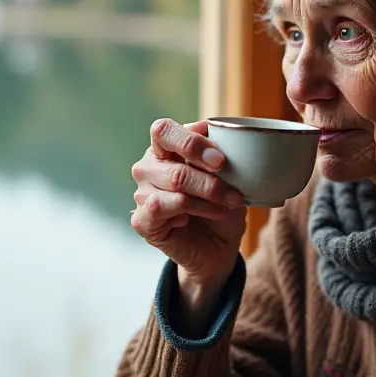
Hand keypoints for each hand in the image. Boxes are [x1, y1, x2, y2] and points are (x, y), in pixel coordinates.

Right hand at [131, 118, 246, 304]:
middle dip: (211, 182)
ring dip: (207, 199)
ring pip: (174, 188)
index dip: (191, 142)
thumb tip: (215, 136)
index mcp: (165, 148)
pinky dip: (189, 212)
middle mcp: (148, 167)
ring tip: (225, 206)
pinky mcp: (141, 220)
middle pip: (176, 167)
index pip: (164, 130)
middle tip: (234, 194)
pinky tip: (193, 218)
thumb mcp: (229, 176)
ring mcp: (141, 193)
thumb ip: (219, 154)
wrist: (218, 246)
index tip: (221, 161)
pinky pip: (161, 209)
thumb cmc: (221, 204)